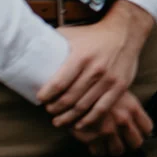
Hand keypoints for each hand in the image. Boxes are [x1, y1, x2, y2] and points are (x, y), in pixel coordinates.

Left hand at [36, 0, 154, 143]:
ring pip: (83, 107)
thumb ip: (53, 43)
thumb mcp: (71, 34)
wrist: (125, 32)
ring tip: (58, 120)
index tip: (40, 99)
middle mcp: (95, 69)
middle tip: (49, 109)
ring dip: (68, 117)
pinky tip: (78, 124)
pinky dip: (88, 120)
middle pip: (69, 98)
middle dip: (54, 108)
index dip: (46, 96)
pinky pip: (101, 109)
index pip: (58, 84)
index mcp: (81, 57)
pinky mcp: (120, 87)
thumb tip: (31, 52)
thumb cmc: (93, 34)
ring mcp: (109, 80)